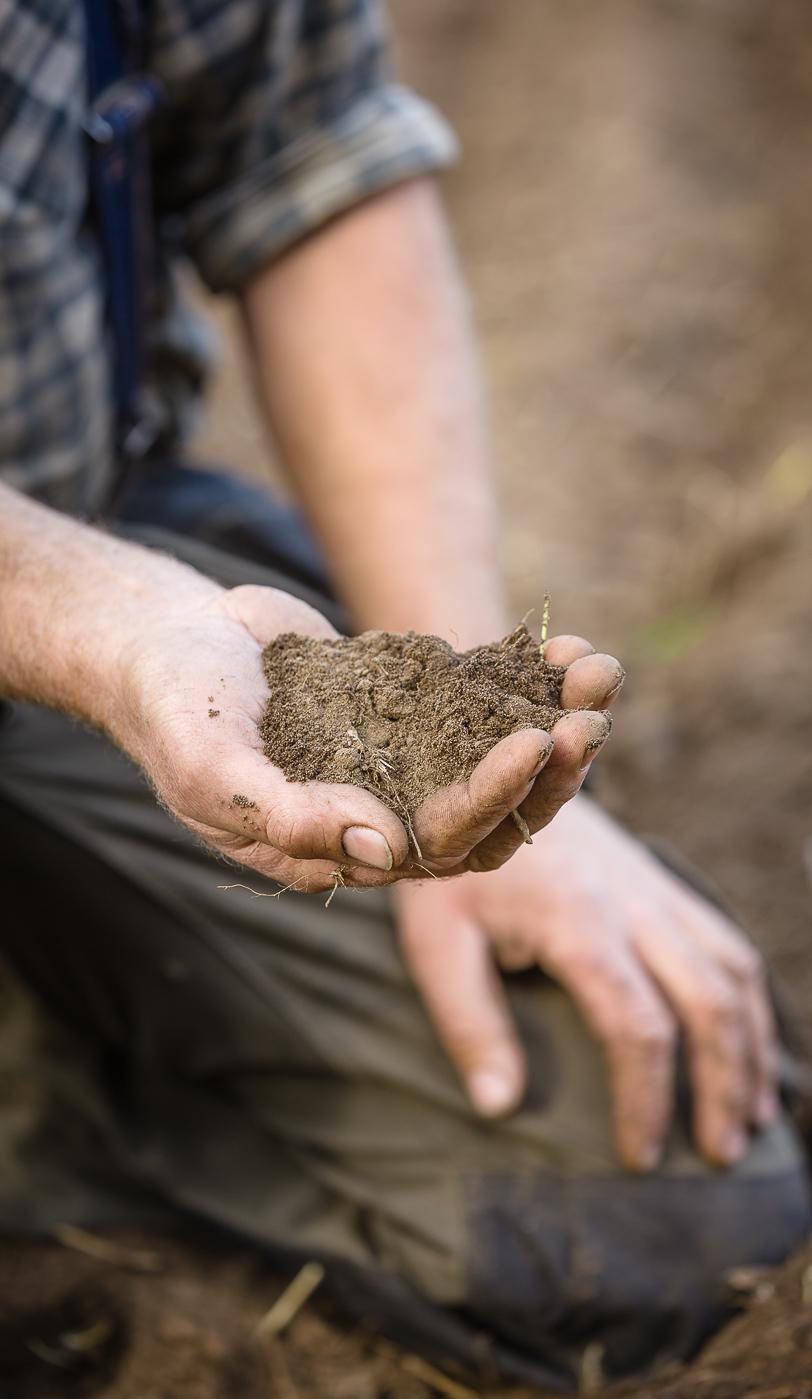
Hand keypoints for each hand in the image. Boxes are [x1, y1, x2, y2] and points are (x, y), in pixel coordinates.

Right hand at [117, 589, 621, 891]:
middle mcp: (393, 811)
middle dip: (551, 770)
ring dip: (558, 719)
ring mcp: (410, 756)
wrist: (169, 641)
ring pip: (504, 755)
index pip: (442, 843)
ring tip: (601, 672)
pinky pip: (486, 699)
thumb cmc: (175, 714)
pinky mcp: (418, 704)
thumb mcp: (216, 773)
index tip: (533, 742)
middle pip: (497, 812)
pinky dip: (526, 676)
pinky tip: (564, 645)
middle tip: (592, 718)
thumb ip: (290, 818)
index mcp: (350, 850)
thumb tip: (383, 852)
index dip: (492, 799)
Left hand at [396, 795, 777, 1168]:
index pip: (637, 1026)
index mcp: (578, 922)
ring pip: (734, 972)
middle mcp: (634, 904)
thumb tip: (499, 1107)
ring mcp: (657, 889)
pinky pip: (728, 945)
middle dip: (722, 1086)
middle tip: (718, 1156)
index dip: (646, 1099)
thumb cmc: (454, 865)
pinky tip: (747, 1052)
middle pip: (709, 1002)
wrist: (483, 772)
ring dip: (749, 1050)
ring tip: (750, 1121)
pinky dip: (749, 1004)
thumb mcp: (436, 941)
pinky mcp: (663, 884)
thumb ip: (468, 1023)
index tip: (638, 1157)